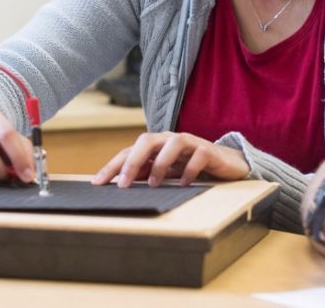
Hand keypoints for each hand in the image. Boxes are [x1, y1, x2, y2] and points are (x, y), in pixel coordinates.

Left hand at [91, 132, 249, 186]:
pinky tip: (184, 183)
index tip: (98, 183)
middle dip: (132, 161)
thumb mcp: (165, 172)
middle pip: (147, 140)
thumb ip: (146, 174)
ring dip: (161, 163)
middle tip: (123, 184)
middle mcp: (170, 140)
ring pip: (172, 143)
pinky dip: (189, 169)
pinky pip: (198, 156)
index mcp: (156, 145)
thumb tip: (120, 186)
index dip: (113, 165)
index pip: (129, 151)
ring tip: (154, 184)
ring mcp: (190, 143)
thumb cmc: (191, 167)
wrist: (226, 164)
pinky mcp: (208, 151)